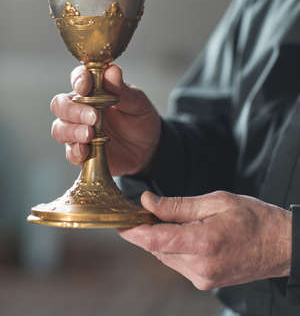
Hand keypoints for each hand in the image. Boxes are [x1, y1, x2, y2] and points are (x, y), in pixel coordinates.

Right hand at [50, 64, 160, 175]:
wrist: (148, 147)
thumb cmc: (140, 118)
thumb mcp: (137, 103)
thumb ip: (122, 89)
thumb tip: (112, 70)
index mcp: (94, 89)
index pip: (78, 78)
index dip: (78, 80)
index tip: (85, 86)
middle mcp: (81, 107)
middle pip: (60, 105)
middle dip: (74, 111)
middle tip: (94, 117)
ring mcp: (78, 130)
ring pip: (60, 128)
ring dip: (73, 131)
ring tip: (90, 135)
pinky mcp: (81, 151)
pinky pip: (70, 152)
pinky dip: (75, 152)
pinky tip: (85, 151)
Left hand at [119, 191, 291, 289]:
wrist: (280, 245)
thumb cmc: (253, 218)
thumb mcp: (216, 201)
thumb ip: (178, 205)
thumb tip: (148, 202)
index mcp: (202, 242)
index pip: (154, 240)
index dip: (131, 231)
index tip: (117, 221)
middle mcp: (199, 266)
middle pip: (157, 249)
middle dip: (147, 230)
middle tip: (146, 210)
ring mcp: (203, 278)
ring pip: (166, 257)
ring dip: (162, 239)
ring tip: (175, 220)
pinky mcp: (206, 281)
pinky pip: (179, 263)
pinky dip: (175, 248)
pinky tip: (186, 234)